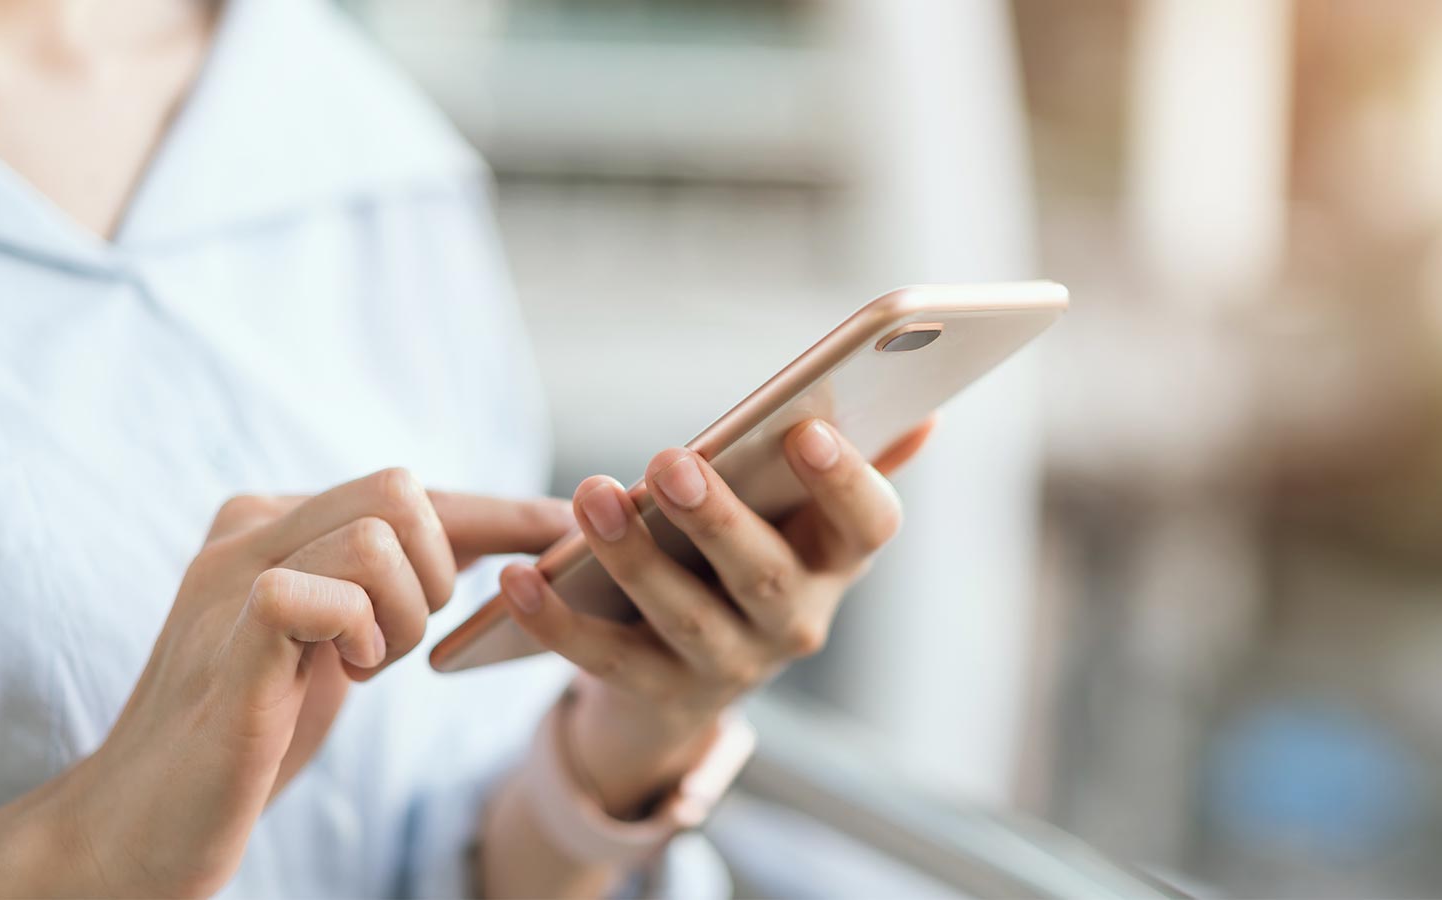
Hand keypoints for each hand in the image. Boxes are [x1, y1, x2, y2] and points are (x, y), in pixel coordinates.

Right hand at [0, 469, 569, 896]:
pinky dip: (359, 634)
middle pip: (402, 492)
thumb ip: (383, 584)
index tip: (564, 528)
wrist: (141, 822)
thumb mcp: (334, 639)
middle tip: (393, 645)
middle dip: (436, 574)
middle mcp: (248, 529)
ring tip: (359, 667)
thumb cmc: (250, 732)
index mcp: (275, 522)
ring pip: (377, 538)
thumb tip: (484, 544)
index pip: (410, 493)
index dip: (499, 511)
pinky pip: (326, 591)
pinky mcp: (230, 638)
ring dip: (402, 617)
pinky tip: (339, 674)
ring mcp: (231, 578)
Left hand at [499, 419, 933, 815]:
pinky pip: (605, 661)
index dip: (846, 482)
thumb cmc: (751, 556)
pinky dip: (558, 624)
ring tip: (590, 498)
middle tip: (671, 462)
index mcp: (836, 561)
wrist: (690, 676)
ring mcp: (729, 667)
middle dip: (719, 521)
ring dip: (636, 560)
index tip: (807, 430)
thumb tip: (923, 409)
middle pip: (765, 576)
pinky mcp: (657, 694)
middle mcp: (796, 623)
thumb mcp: (801, 515)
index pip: (869, 525)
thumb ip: (855, 457)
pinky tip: (518, 579)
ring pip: (685, 619)